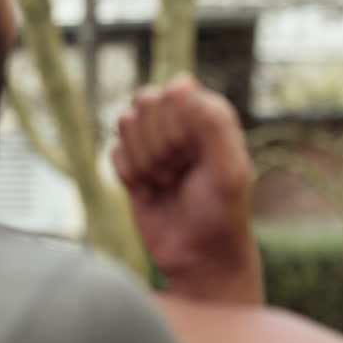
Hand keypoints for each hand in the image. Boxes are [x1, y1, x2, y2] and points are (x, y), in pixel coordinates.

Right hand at [114, 76, 261, 302]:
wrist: (199, 258)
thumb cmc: (222, 215)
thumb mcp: (228, 171)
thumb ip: (212, 125)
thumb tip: (181, 84)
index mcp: (211, 115)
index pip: (176, 93)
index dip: (177, 126)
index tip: (191, 156)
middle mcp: (184, 122)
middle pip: (146, 102)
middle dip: (158, 144)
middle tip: (180, 173)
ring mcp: (156, 142)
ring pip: (126, 123)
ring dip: (144, 160)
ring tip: (168, 183)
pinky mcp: (135, 164)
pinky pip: (114, 152)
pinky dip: (129, 176)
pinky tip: (150, 192)